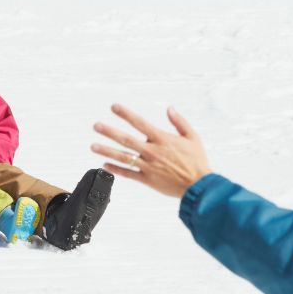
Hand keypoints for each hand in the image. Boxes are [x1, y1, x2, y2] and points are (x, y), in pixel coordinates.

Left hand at [92, 104, 211, 198]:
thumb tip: (169, 108)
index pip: (141, 123)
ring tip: (93, 146)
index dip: (126, 114)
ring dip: (107, 151)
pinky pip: (128, 174)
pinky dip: (116, 169)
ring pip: (124, 157)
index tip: (114, 107)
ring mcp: (148, 166)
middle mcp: (153, 152)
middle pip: (127, 140)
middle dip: (110, 132)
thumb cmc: (197, 161)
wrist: (199, 185)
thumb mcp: (192, 137)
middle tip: (96, 126)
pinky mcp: (148, 179)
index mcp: (163, 139)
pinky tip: (104, 164)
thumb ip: (180, 122)